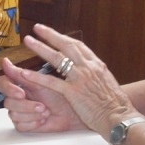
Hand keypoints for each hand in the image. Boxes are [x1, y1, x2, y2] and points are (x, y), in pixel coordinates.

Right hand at [0, 62, 84, 132]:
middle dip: (26, 105)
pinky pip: (20, 125)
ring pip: (13, 114)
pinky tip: (42, 119)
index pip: (1, 84)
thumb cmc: (60, 95)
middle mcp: (17, 98)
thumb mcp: (41, 82)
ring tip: (45, 111)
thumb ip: (20, 74)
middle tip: (41, 105)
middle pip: (7, 102)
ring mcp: (19, 112)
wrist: (72, 113)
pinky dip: (33, 123)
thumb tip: (5, 62)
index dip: (8, 88)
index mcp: (19, 84)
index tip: (21, 92)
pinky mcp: (24, 124)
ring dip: (32, 114)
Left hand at [11, 24, 133, 134]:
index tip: (52, 32)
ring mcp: (80, 78)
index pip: (78, 45)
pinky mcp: (73, 92)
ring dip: (40, 48)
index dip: (63, 37)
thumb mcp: (106, 82)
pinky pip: (51, 82)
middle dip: (50, 35)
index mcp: (97, 64)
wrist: (120, 116)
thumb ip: (95, 73)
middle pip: (66, 45)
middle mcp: (88, 67)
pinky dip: (37, 77)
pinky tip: (24, 73)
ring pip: (57, 58)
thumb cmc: (114, 104)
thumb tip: (88, 69)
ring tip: (28, 42)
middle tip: (37, 28)